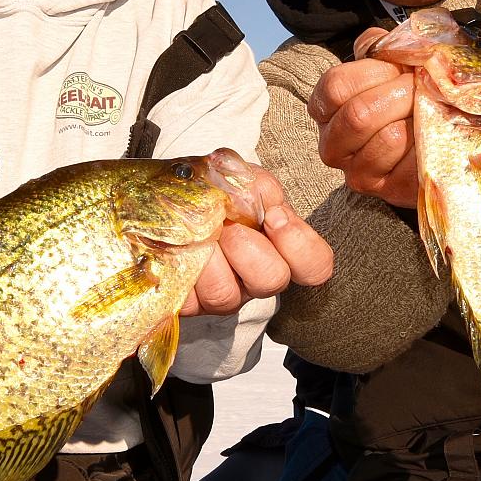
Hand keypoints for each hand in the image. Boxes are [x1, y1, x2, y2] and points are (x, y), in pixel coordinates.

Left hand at [180, 165, 333, 315]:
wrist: (166, 199)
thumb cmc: (212, 192)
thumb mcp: (240, 177)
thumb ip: (257, 185)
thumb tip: (252, 200)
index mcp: (280, 248)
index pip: (315, 266)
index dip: (298, 244)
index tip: (273, 217)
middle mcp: (256, 278)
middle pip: (273, 281)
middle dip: (246, 246)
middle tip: (226, 225)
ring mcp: (224, 295)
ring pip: (226, 295)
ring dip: (208, 256)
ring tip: (197, 234)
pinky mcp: (187, 304)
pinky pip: (188, 298)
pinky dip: (180, 265)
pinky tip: (176, 247)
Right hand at [305, 27, 420, 207]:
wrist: (437, 140)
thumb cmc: (407, 98)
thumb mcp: (390, 65)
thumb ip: (379, 48)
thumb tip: (380, 44)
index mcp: (326, 110)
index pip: (336, 87)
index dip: (373, 72)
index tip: (399, 69)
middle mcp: (332, 146)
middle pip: (359, 114)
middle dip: (400, 94)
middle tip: (422, 88)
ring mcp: (358, 173)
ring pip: (388, 138)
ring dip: (418, 118)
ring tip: (431, 111)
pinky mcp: (388, 191)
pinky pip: (412, 164)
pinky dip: (432, 144)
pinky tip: (436, 136)